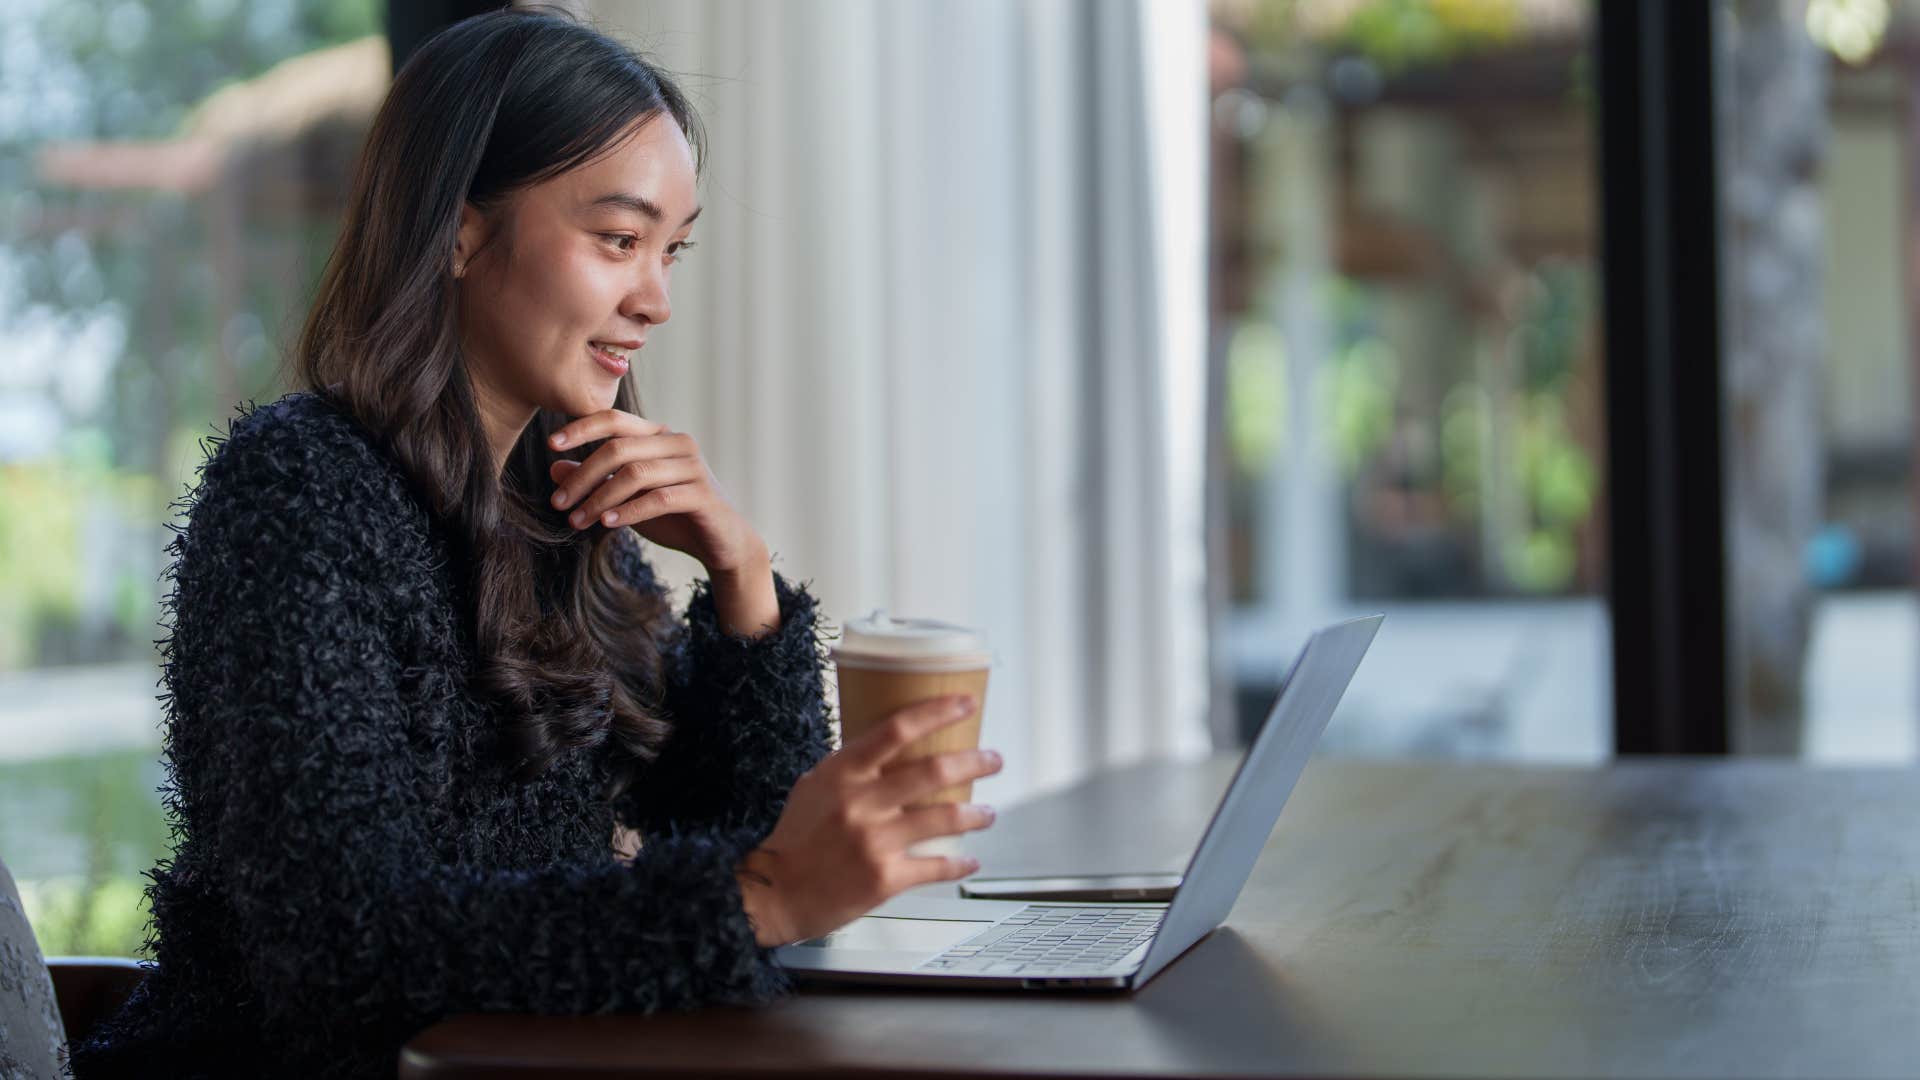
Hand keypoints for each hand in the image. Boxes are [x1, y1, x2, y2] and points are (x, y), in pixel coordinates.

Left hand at [546, 410, 767, 573]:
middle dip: (583, 476)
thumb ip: (597, 480)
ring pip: (635, 473)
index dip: (582, 429)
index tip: (551, 445)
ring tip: (577, 520)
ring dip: (599, 498)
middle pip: (619, 448)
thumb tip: (555, 468)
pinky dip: (629, 511)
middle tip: (558, 503)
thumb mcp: (627, 497)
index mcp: (659, 436)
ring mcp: (693, 467)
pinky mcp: (702, 495)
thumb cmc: (674, 516)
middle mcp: (678, 443)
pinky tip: (607, 523)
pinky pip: (658, 498)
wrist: (722, 543)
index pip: (615, 420)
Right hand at [734, 695, 1003, 947]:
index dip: (936, 712)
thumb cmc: (794, 840)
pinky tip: (969, 860)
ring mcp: (876, 840)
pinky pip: (936, 866)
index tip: (965, 703)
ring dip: (976, 813)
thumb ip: (850, 768)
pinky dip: (959, 863)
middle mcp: (862, 802)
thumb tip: (886, 747)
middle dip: (974, 761)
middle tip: (993, 760)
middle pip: (934, 770)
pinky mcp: (886, 878)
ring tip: (987, 813)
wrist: (775, 893)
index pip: (897, 729)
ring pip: (945, 817)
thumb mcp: (814, 787)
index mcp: (843, 773)